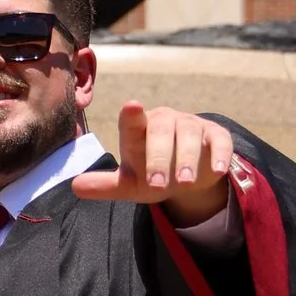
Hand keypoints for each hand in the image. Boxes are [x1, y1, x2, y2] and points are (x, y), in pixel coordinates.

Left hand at [74, 103, 236, 225]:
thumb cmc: (152, 174)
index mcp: (139, 129)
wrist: (187, 177)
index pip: (132, 121)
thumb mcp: (130, 183)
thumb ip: (106, 185)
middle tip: (156, 183)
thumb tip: (75, 187)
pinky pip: (220, 140)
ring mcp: (191, 125)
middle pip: (161, 129)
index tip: (132, 107)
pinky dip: (220, 154)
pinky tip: (218, 171)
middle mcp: (165, 121)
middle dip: (159, 156)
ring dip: (186, 157)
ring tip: (184, 182)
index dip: (132, 115)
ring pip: (190, 133)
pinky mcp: (216, 135)